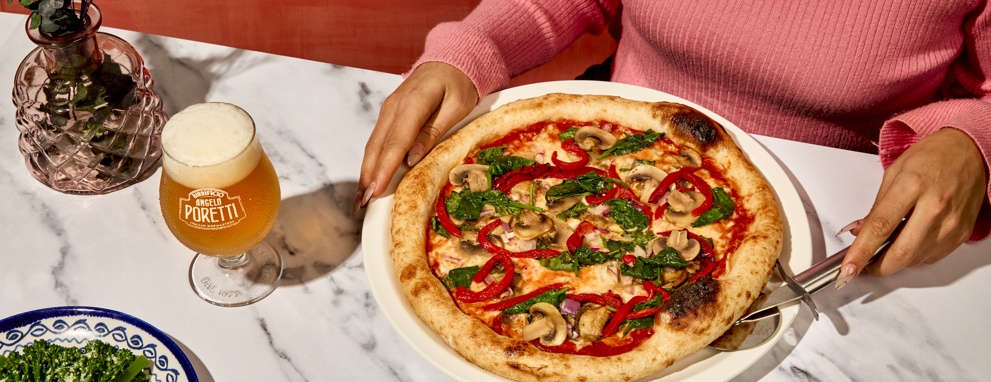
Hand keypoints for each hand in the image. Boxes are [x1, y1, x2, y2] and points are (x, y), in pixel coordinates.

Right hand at [354, 62, 478, 215]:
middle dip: (368, 176)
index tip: (376, 190)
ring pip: (373, 145)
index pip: (396, 141)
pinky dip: (372, 162)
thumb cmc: (458, 83)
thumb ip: (434, 131)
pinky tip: (370, 179)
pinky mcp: (388, 116)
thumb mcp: (457, 106)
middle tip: (362, 204)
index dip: (385, 168)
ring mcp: (388, 110)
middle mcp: (394, 106)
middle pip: (377, 146)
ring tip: (361, 199)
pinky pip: (378, 141)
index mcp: (414, 102)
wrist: (449, 61)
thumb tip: (413, 158)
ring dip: (366, 172)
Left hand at [835, 128, 987, 288]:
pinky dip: (915, 255)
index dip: (861, 251)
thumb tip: (858, 232)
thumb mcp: (894, 173)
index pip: (880, 227)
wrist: (969, 151)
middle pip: (900, 252)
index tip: (848, 268)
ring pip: (915, 259)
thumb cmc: (932, 157)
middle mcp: (934, 206)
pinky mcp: (961, 233)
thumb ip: (876, 206)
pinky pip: (932, 257)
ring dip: (895, 260)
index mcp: (912, 186)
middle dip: (877, 267)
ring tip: (888, 244)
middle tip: (864, 266)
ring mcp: (951, 222)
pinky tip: (910, 240)